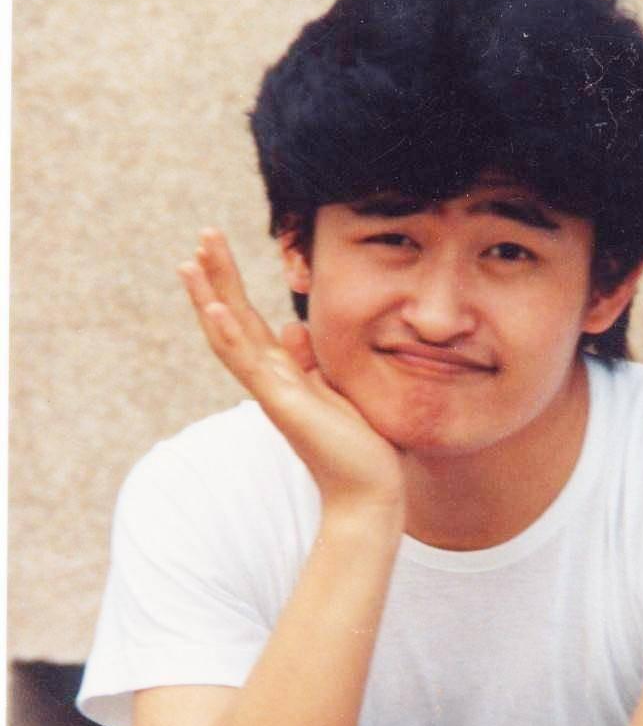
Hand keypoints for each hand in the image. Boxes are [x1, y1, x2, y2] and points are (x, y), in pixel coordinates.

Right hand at [178, 229, 404, 514]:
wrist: (368, 491)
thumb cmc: (358, 445)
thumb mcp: (335, 389)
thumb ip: (311, 361)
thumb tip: (294, 329)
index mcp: (283, 373)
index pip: (249, 321)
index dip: (232, 285)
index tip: (215, 249)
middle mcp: (270, 379)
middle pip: (233, 319)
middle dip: (218, 277)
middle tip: (203, 234)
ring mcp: (272, 391)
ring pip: (231, 337)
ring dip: (209, 298)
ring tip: (189, 262)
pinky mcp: (283, 404)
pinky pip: (250, 365)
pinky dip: (229, 336)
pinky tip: (214, 308)